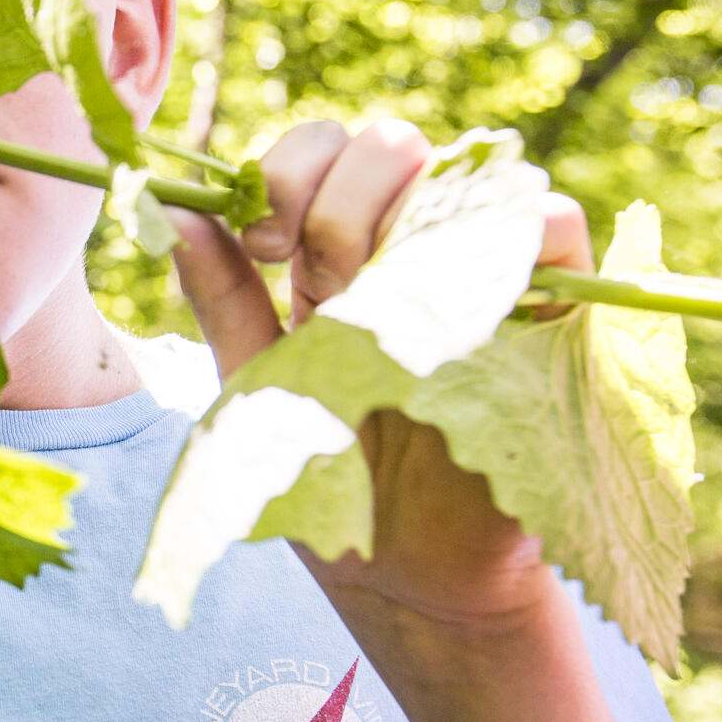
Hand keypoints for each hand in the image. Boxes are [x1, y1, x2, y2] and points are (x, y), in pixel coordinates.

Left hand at [166, 118, 595, 701]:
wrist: (402, 580)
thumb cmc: (326, 482)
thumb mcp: (256, 382)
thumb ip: (219, 295)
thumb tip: (170, 207)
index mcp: (336, 255)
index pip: (320, 151)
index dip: (284, 173)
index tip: (258, 246)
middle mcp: (410, 248)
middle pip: (388, 141)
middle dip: (333, 192)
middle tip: (303, 268)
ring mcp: (482, 272)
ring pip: (465, 168)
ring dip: (404, 216)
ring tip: (373, 296)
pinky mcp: (551, 309)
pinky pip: (551, 222)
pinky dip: (501, 232)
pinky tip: (443, 293)